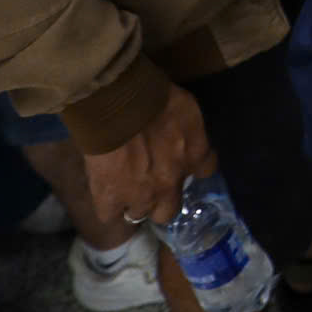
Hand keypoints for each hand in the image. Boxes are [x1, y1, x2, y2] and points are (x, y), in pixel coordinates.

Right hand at [82, 83, 214, 225]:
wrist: (121, 106)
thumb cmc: (156, 96)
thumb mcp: (188, 108)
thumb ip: (191, 129)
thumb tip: (184, 133)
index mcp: (195, 156)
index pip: (206, 170)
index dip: (192, 167)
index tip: (182, 161)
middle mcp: (171, 182)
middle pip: (170, 209)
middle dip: (162, 199)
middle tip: (150, 184)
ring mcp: (141, 195)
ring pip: (141, 214)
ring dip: (134, 203)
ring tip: (125, 189)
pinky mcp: (111, 198)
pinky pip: (109, 215)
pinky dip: (108, 206)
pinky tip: (105, 194)